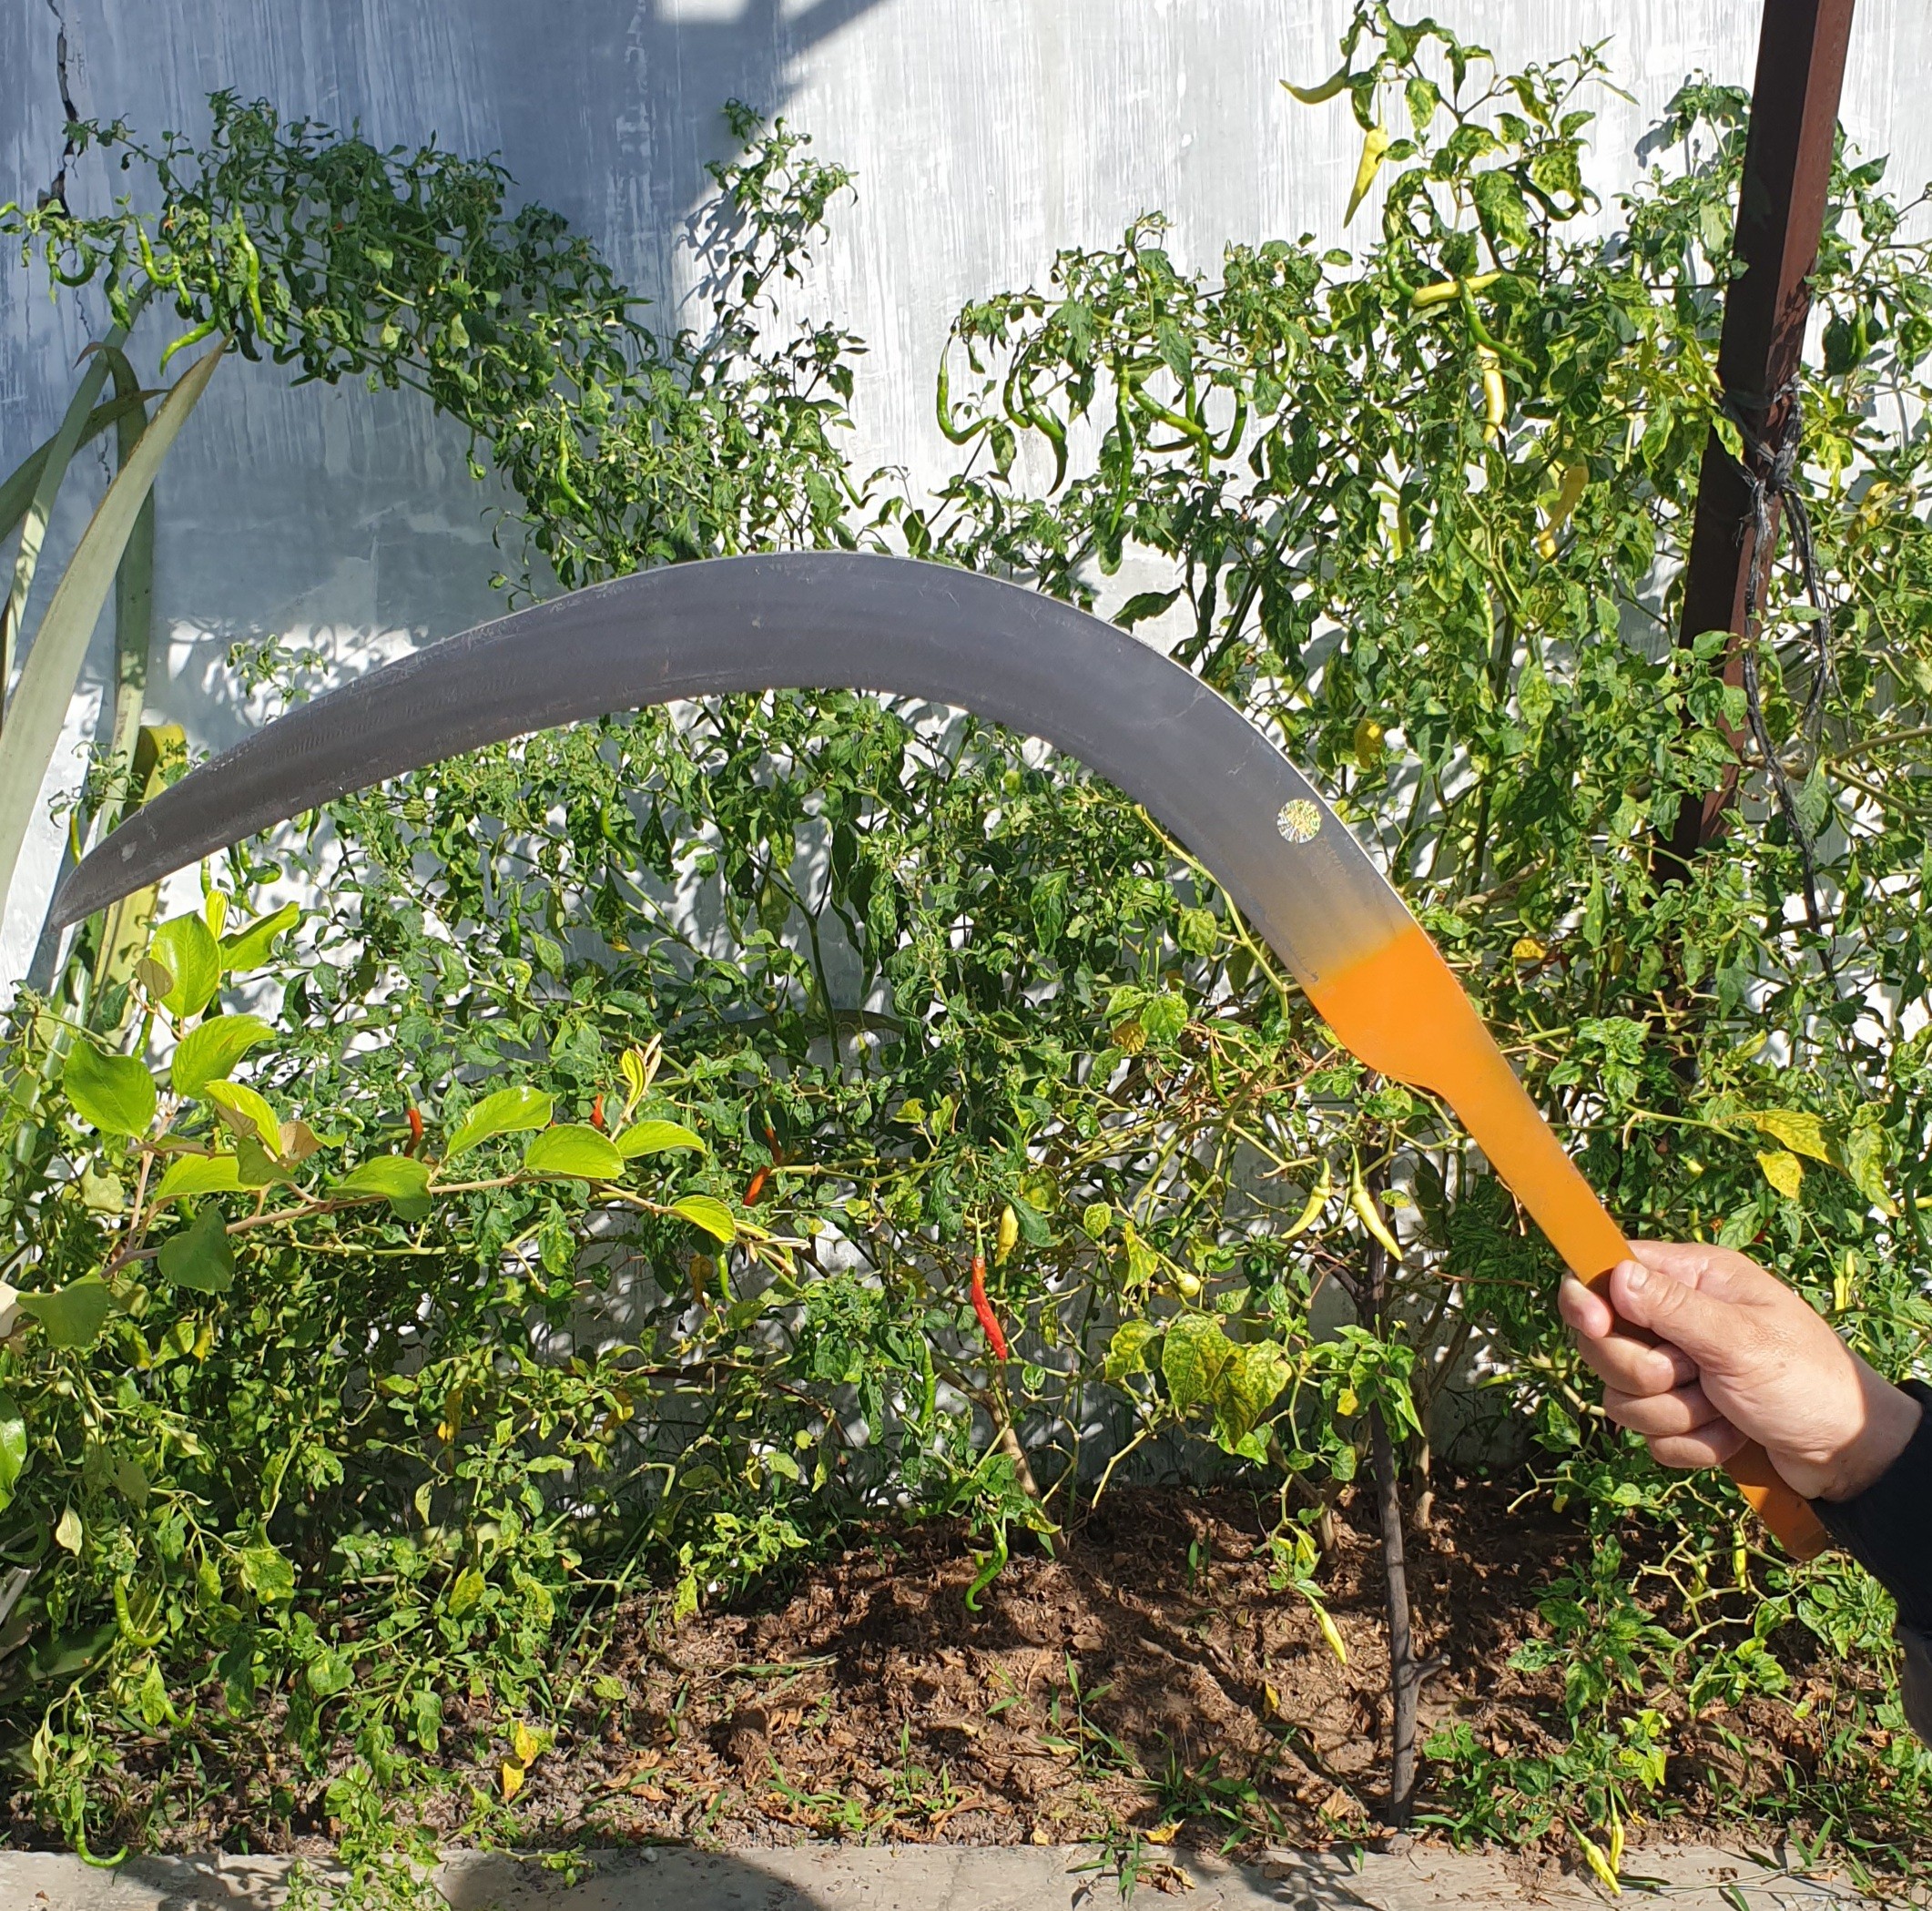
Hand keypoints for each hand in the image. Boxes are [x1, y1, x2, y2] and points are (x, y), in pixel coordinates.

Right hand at [1558, 1240, 1920, 1503]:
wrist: (1850, 1454)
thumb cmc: (1808, 1382)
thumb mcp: (1742, 1340)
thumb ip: (1673, 1307)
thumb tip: (1615, 1275)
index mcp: (1695, 1279)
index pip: (1612, 1271)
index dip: (1591, 1297)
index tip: (1595, 1322)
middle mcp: (1677, 1318)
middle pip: (1603, 1341)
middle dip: (1644, 1373)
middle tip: (1691, 1376)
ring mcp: (1676, 1368)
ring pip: (1621, 1394)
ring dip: (1675, 1414)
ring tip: (1724, 1411)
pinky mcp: (1680, 1414)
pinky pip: (1648, 1434)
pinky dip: (1690, 1444)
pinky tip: (1729, 1436)